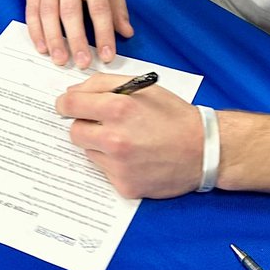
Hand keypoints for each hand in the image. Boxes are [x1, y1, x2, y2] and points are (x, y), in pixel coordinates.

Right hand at [26, 0, 132, 66]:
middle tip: (82, 62)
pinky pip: (32, 13)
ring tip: (60, 59)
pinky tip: (42, 48)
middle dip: (76, 40)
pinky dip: (36, 32)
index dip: (104, 33)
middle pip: (71, 12)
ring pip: (48, 13)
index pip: (99, 8)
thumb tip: (126, 32)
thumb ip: (119, 8)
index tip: (107, 55)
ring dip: (54, 39)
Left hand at [56, 73, 202, 198]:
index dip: (65, 103)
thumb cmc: (173, 115)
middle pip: (75, 131)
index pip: (70, 104)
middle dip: (84, 125)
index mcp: (118, 108)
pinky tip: (135, 157)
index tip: (66, 105)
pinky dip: (114, 163)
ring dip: (100, 145)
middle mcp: (115, 139)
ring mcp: (119, 165)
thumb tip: (73, 92)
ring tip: (127, 140)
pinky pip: (104, 170)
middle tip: (102, 124)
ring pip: (89, 152)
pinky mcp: (124, 185)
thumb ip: (104, 84)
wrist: (203, 150)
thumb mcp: (142, 87)